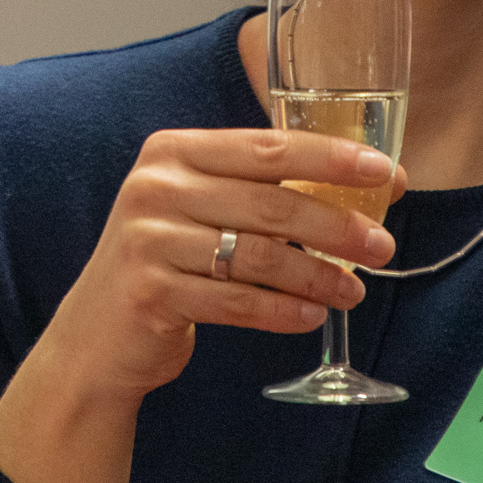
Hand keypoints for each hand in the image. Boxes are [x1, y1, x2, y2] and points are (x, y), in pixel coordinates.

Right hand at [0, 126, 397, 482]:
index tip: (385, 172)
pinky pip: (236, 301)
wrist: (97, 337)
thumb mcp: (198, 209)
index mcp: (173, 151)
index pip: (266, 146)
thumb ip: (259, 191)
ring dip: (317, 275)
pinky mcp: (150, 292)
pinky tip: (311, 316)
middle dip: (337, 225)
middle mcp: (155, 186)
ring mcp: (148, 239)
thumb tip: (361, 186)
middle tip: (382, 246)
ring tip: (352, 290)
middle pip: (270, 202)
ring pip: (258, 255)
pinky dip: (281, 310)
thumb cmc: (167, 263)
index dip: (331, 158)